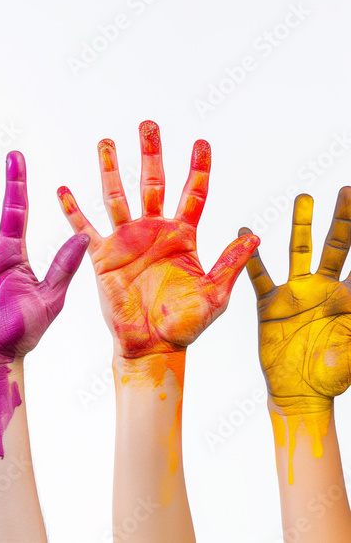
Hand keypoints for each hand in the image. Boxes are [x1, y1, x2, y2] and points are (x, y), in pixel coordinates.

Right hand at [57, 120, 257, 357]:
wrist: (151, 345)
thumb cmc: (185, 324)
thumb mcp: (216, 294)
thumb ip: (230, 264)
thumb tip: (253, 234)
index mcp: (183, 236)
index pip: (193, 193)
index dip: (198, 167)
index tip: (201, 142)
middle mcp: (153, 231)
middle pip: (152, 183)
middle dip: (151, 153)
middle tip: (148, 125)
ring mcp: (126, 241)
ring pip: (117, 196)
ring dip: (111, 169)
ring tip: (105, 141)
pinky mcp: (102, 256)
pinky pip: (84, 228)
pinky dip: (73, 210)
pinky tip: (64, 189)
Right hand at [243, 189, 350, 414]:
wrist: (299, 392)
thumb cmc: (332, 378)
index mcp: (349, 300)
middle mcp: (325, 289)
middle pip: (337, 246)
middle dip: (344, 218)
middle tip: (347, 190)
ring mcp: (297, 293)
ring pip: (300, 250)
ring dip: (302, 224)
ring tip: (305, 196)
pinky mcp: (270, 303)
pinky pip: (259, 275)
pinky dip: (250, 257)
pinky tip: (244, 232)